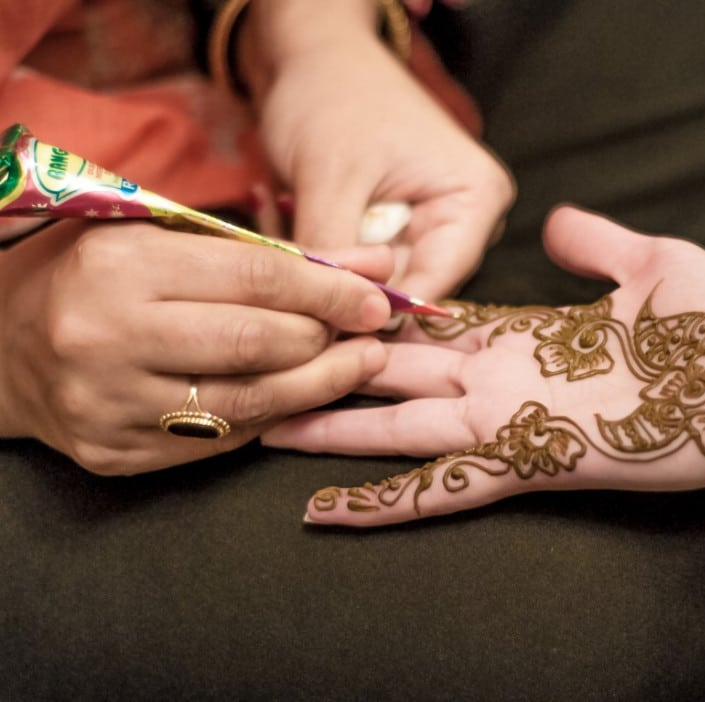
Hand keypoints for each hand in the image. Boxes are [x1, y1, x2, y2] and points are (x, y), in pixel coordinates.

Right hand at [0, 220, 391, 474]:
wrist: (2, 343)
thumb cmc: (98, 274)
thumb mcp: (170, 238)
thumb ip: (274, 252)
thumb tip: (378, 264)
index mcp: (119, 265)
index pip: (256, 279)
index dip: (330, 292)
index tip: (377, 299)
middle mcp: (106, 337)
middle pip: (257, 345)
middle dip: (329, 340)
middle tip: (370, 334)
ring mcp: (106, 404)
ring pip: (246, 404)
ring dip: (319, 387)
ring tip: (358, 366)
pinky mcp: (112, 453)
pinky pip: (218, 442)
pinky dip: (270, 417)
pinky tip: (299, 397)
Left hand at [245, 1, 514, 302]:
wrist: (311, 56)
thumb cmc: (332, 95)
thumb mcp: (330, 174)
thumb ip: (333, 250)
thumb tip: (324, 321)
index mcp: (475, 199)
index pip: (436, 281)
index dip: (380, 308)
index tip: (325, 322)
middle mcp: (463, 220)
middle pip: (408, 286)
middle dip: (348, 286)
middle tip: (291, 278)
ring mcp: (429, 226)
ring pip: (377, 280)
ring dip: (329, 269)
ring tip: (287, 233)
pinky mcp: (395, 230)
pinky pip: (359, 265)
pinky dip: (323, 255)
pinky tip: (289, 222)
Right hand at [264, 207, 704, 526]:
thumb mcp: (654, 264)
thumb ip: (595, 243)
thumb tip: (554, 222)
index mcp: (532, 340)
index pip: (442, 332)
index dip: (388, 321)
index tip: (331, 306)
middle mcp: (512, 384)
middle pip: (405, 380)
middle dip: (341, 373)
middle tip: (271, 366)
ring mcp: (518, 423)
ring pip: (405, 431)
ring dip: (338, 432)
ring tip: (269, 425)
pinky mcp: (535, 459)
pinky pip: (446, 485)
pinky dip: (386, 501)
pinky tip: (327, 511)